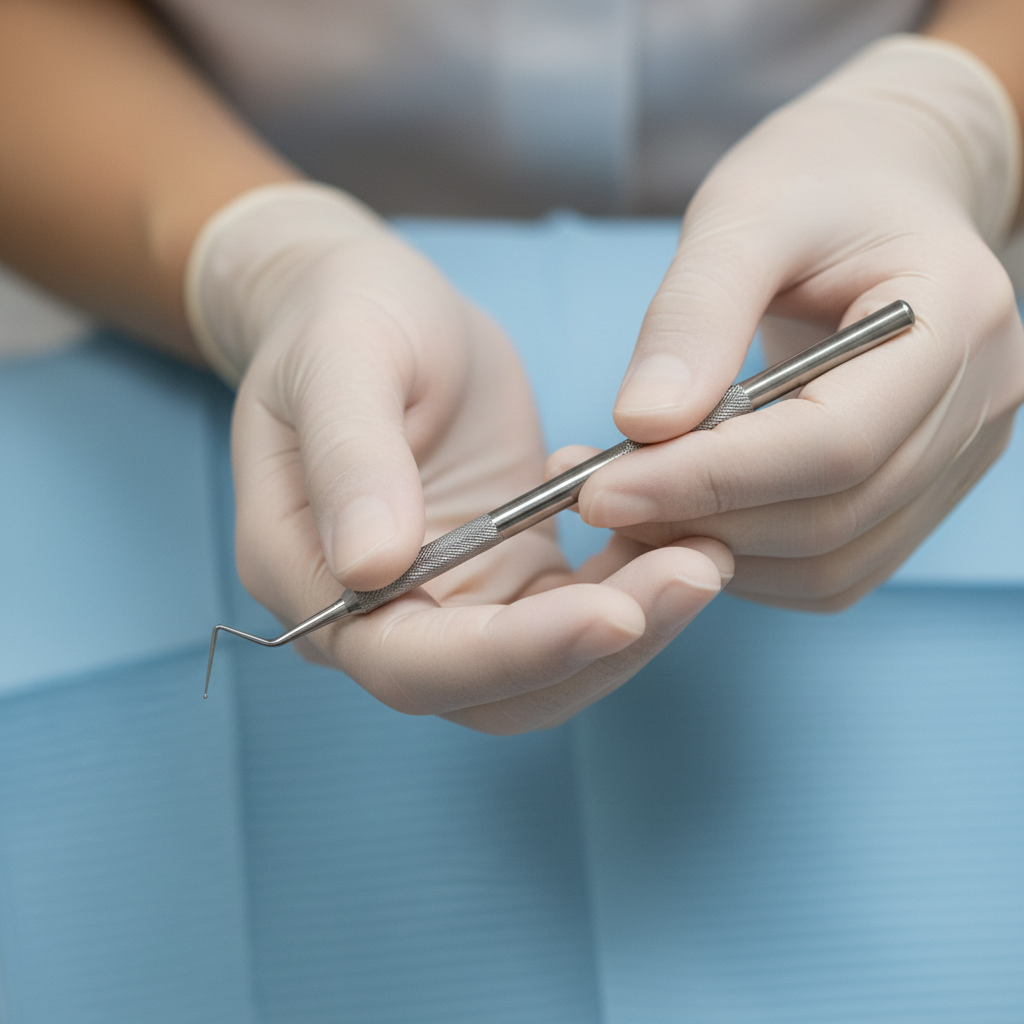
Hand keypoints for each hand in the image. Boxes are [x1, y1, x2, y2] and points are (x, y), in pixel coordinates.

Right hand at [188, 183, 730, 731]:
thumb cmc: (338, 318)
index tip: (614, 612)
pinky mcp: (503, 573)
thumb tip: (370, 566)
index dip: (510, 654)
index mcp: (309, 574)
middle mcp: (376, 611)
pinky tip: (674, 528)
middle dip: (595, 648)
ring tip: (706, 551)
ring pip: (545, 666)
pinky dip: (631, 586)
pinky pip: (573, 610)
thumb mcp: (339, 358)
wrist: (373, 307)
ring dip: (631, 626)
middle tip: (695, 572)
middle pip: (490, 688)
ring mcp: (445, 599)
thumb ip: (349, 457)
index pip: (407, 659)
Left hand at [566, 35, 1023, 610]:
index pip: (834, 443)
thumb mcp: (744, 214)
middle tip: (596, 498)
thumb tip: (642, 425)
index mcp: (953, 317)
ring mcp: (956, 457)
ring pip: (831, 563)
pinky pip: (831, 567)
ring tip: (632, 504)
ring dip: (716, 551)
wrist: (879, 186)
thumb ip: (694, 316)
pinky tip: (687, 514)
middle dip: (699, 521)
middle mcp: (977, 403)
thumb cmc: (818, 180)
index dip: (710, 479)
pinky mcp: (919, 491)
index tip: (600, 489)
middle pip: (832, 516)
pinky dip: (748, 560)